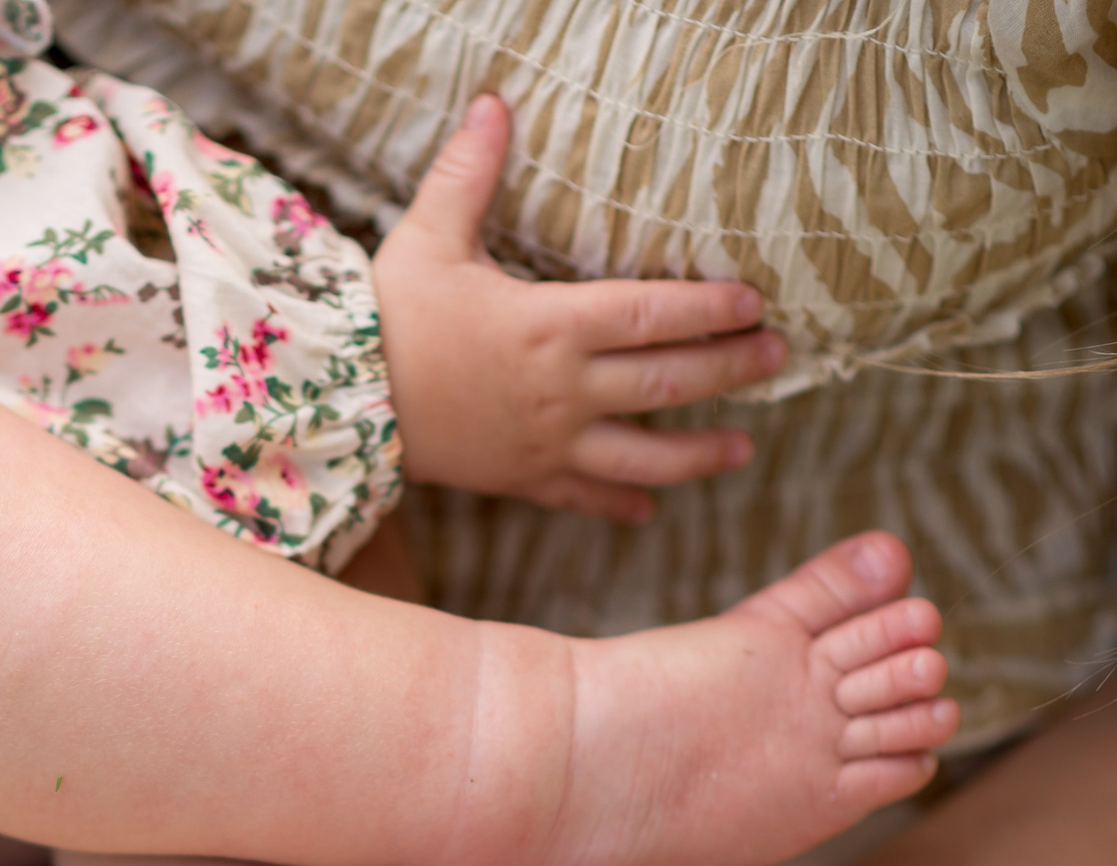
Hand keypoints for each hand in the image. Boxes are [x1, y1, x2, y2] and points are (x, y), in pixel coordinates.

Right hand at [375, 94, 786, 521]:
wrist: (339, 401)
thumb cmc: (388, 315)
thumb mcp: (428, 235)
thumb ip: (470, 172)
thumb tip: (494, 102)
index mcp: (549, 325)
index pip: (652, 314)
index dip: (710, 308)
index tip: (753, 303)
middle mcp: (560, 390)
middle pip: (666, 382)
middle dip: (729, 371)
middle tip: (777, 359)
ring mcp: (544, 442)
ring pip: (641, 455)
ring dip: (696, 454)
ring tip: (742, 450)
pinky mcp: (519, 479)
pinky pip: (580, 499)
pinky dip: (617, 506)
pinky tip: (647, 511)